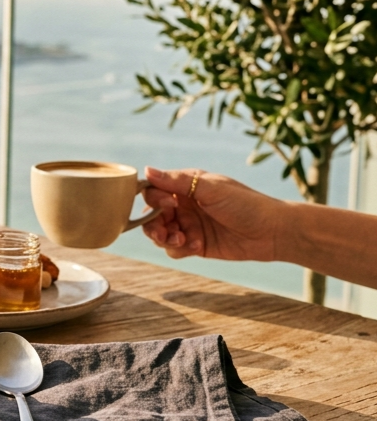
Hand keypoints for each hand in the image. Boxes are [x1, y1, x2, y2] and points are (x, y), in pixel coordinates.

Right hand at [140, 167, 282, 261]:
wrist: (273, 232)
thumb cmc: (246, 204)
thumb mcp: (211, 188)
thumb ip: (178, 181)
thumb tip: (147, 170)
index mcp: (186, 186)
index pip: (154, 190)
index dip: (154, 199)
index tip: (170, 205)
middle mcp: (184, 206)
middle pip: (151, 215)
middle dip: (153, 225)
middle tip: (165, 232)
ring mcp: (189, 226)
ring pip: (159, 234)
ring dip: (164, 238)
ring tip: (181, 240)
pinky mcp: (195, 245)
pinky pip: (173, 249)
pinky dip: (179, 249)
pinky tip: (196, 246)